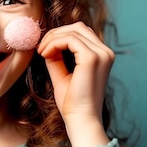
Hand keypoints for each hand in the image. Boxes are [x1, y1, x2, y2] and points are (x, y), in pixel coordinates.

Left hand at [37, 22, 113, 146]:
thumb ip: (58, 57)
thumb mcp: (63, 74)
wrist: (80, 120)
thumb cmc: (73, 102)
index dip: (60, 35)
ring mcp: (101, 54)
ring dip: (53, 38)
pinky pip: (69, 39)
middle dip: (56, 33)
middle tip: (40, 47)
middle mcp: (105, 52)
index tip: (44, 48)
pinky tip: (45, 54)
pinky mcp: (91, 58)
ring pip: (73, 31)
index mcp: (102, 56)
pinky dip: (54, 43)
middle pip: (78, 27)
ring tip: (42, 52)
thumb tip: (48, 42)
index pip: (81, 33)